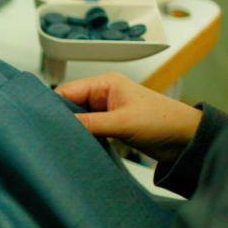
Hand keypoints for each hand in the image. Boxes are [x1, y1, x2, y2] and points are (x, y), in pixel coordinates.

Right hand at [54, 72, 201, 162]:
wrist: (187, 139)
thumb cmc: (163, 121)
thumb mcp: (122, 122)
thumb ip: (90, 123)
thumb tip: (60, 125)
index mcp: (105, 83)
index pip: (67, 91)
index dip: (53, 105)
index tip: (40, 121)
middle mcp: (102, 94)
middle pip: (69, 104)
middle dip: (60, 119)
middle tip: (48, 134)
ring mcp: (105, 110)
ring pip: (77, 118)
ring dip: (72, 129)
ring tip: (59, 141)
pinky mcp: (109, 124)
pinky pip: (87, 128)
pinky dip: (81, 136)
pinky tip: (74, 144)